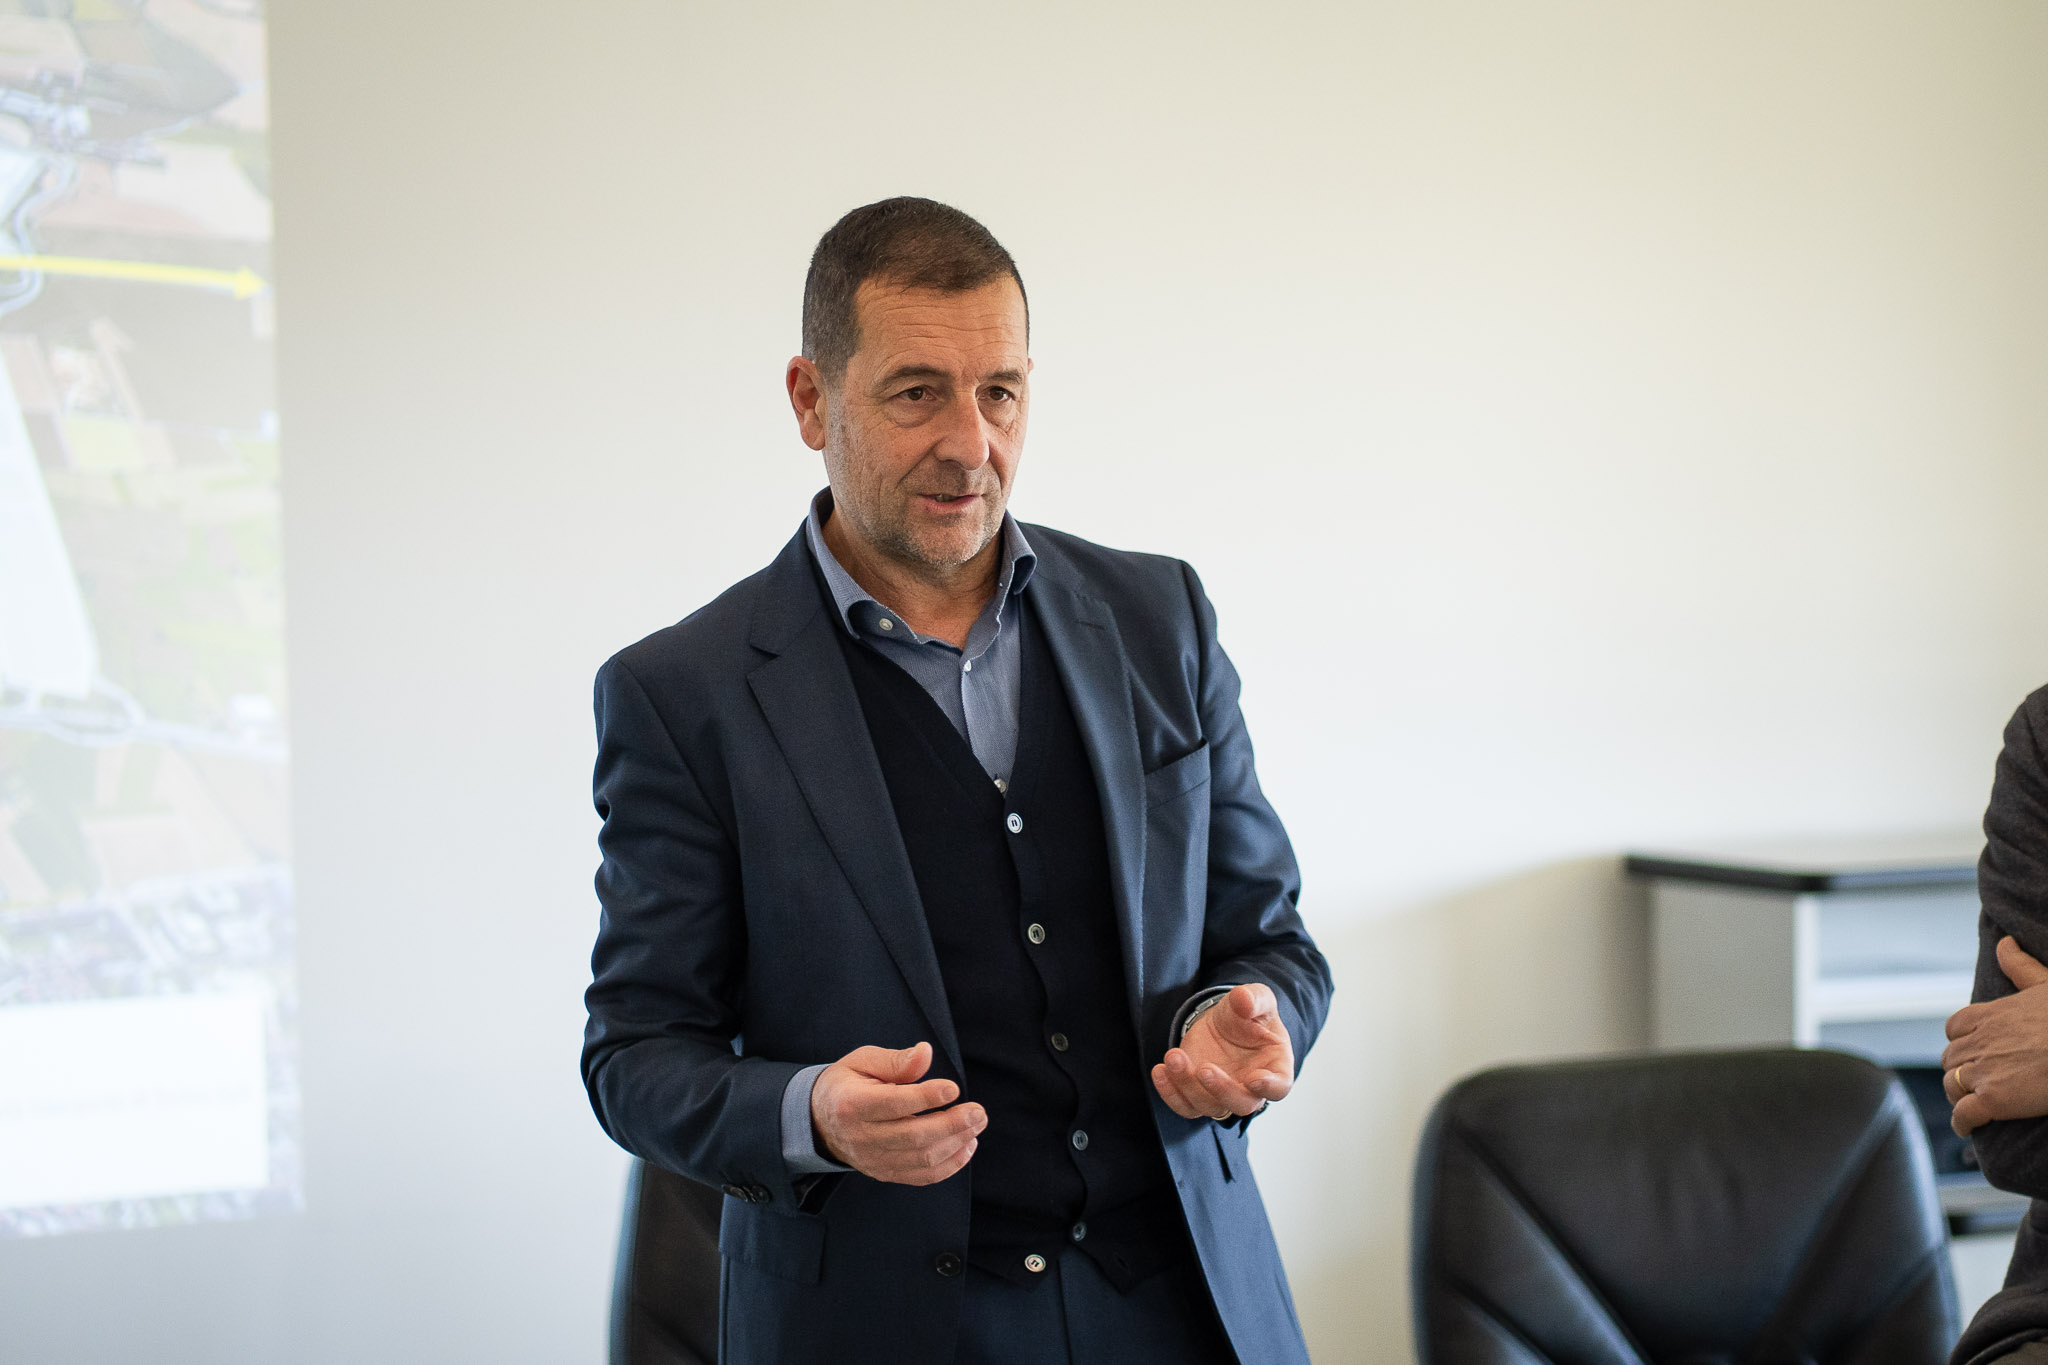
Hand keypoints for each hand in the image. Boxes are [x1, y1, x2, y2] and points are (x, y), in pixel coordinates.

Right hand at [809, 1041, 984, 1184]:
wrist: (820, 1121)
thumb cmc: (847, 1084)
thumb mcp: (863, 1061)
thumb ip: (895, 1060)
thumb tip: (925, 1053)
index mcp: (852, 1104)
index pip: (893, 1104)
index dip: (925, 1097)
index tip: (953, 1088)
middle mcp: (861, 1136)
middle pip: (913, 1136)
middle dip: (952, 1124)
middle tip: (978, 1111)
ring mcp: (873, 1159)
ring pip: (922, 1159)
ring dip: (956, 1143)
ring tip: (976, 1124)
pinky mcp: (885, 1173)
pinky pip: (922, 1176)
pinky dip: (950, 1165)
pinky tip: (967, 1146)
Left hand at [1151, 983, 1294, 1121]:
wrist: (1223, 1022)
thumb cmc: (1246, 1015)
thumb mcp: (1256, 998)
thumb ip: (1254, 998)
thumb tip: (1244, 999)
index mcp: (1275, 1068)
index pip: (1279, 1087)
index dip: (1269, 1087)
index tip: (1254, 1079)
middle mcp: (1250, 1089)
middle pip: (1242, 1104)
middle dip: (1221, 1089)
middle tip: (1203, 1068)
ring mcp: (1222, 1096)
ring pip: (1208, 1106)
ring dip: (1187, 1085)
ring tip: (1173, 1056)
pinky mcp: (1197, 1095)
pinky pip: (1184, 1105)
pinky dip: (1169, 1093)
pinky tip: (1160, 1070)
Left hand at [1944, 937, 2047, 1135]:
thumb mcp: (2046, 985)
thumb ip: (2020, 967)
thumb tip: (2004, 943)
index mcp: (1989, 1016)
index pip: (1955, 1028)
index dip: (1962, 1041)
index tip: (1973, 1050)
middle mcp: (1979, 1042)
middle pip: (1951, 1058)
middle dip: (1960, 1069)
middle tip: (1976, 1081)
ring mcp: (1984, 1071)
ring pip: (1952, 1084)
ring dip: (1959, 1094)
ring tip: (1972, 1102)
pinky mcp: (1993, 1099)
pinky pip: (1963, 1114)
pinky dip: (1963, 1122)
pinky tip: (1968, 1128)